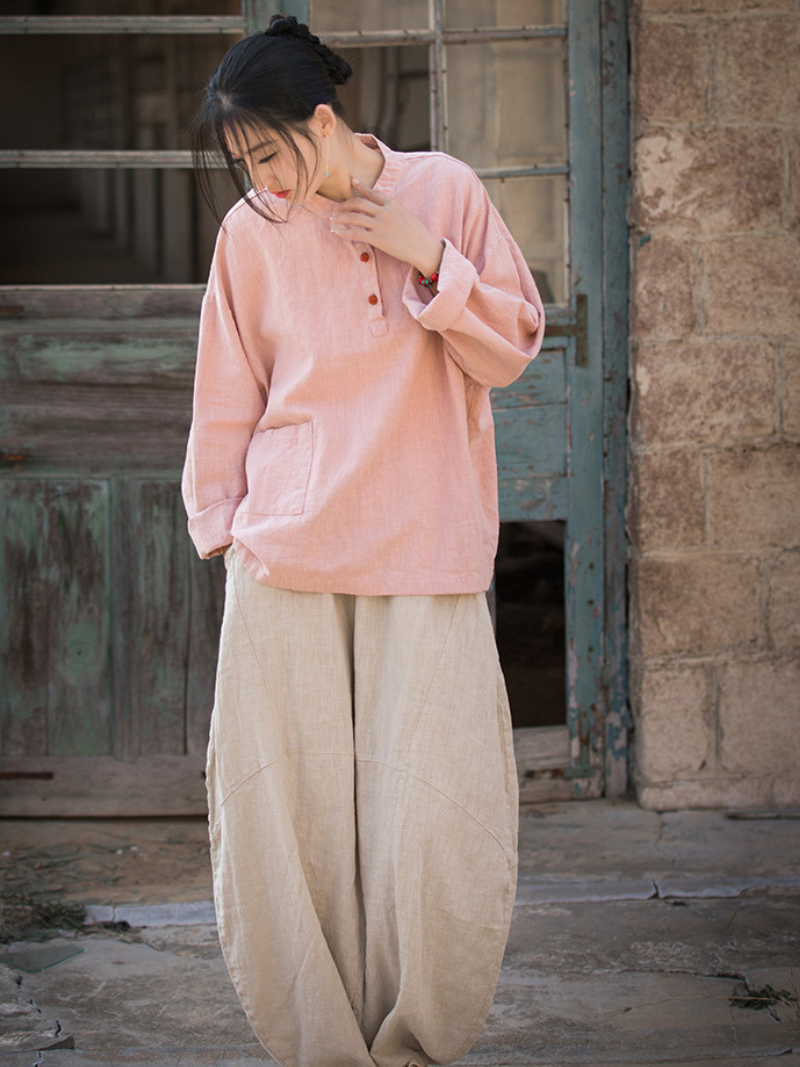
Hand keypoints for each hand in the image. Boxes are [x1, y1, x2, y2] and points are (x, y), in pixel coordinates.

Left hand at [329, 178, 443, 277]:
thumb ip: (391, 209)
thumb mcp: (405, 214)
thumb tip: (379, 208)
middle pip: (359, 203)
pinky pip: (355, 234)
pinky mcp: (378, 239)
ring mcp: (381, 225)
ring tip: (331, 219)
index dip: (359, 186)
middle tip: (336, 208)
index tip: (350, 181)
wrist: (424, 248)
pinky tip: (336, 231)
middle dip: (344, 205)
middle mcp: (385, 211)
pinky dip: (343, 232)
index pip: (372, 192)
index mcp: (393, 203)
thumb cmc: (417, 233)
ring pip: (354, 217)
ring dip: (339, 218)